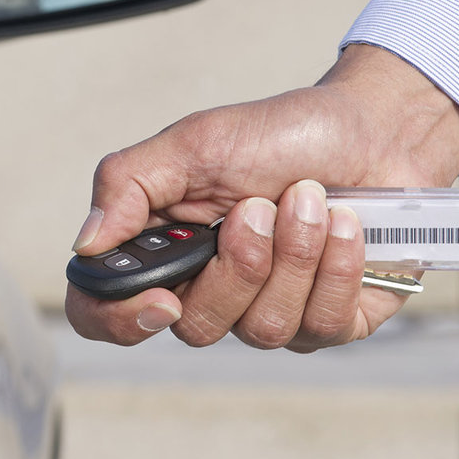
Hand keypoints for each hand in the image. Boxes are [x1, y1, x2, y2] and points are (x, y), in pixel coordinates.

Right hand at [65, 44, 458, 351]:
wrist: (372, 130)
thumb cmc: (279, 135)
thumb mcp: (193, 143)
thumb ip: (127, 186)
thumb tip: (86, 244)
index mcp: (163, 252)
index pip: (105, 315)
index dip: (120, 321)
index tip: (163, 296)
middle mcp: (210, 293)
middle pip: (196, 327)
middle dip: (239, 262)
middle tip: (260, 206)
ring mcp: (270, 314)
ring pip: (263, 328)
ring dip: (295, 253)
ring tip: (311, 200)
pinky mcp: (331, 323)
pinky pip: (323, 325)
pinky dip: (338, 266)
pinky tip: (347, 226)